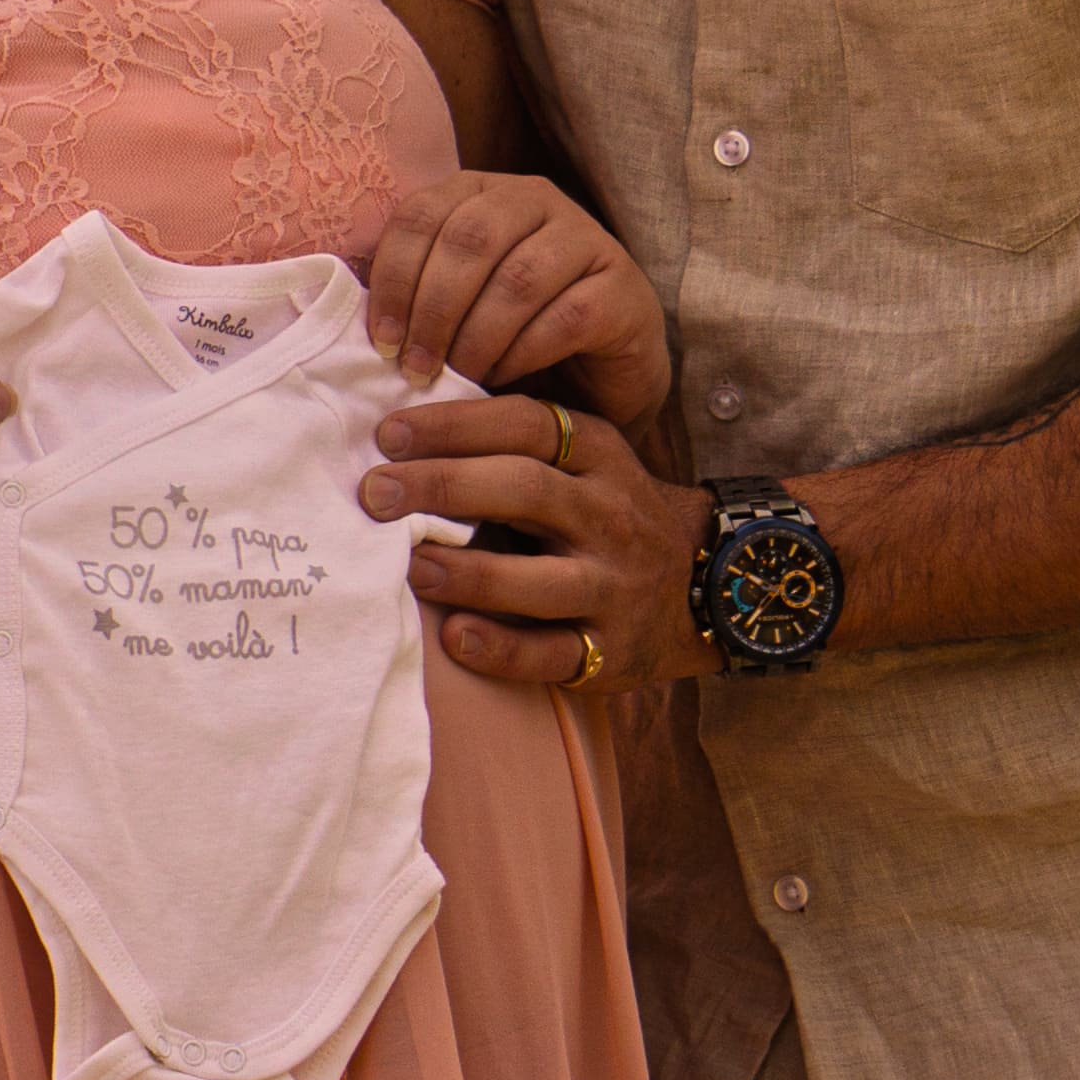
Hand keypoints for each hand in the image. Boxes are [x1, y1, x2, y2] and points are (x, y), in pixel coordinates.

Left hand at [358, 171, 673, 425]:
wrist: (600, 372)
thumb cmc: (511, 336)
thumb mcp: (452, 306)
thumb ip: (410, 293)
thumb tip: (345, 308)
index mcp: (480, 193)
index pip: (421, 214)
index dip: (394, 278)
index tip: (379, 342)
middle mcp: (534, 199)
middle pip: (467, 239)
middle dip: (432, 310)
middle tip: (414, 368)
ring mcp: (585, 237)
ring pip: (515, 278)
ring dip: (474, 337)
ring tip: (455, 379)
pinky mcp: (622, 285)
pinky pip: (563, 316)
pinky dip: (523, 353)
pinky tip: (503, 381)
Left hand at [365, 395, 711, 690]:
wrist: (705, 585)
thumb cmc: (605, 513)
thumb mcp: (584, 462)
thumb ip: (514, 446)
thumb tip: (403, 431)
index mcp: (599, 456)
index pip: (525, 425)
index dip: (454, 426)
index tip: (388, 434)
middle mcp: (608, 516)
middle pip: (526, 491)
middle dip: (444, 487)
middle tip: (374, 493)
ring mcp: (612, 586)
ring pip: (540, 580)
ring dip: (469, 573)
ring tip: (410, 567)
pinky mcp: (610, 650)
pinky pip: (553, 653)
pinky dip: (502, 649)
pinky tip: (456, 637)